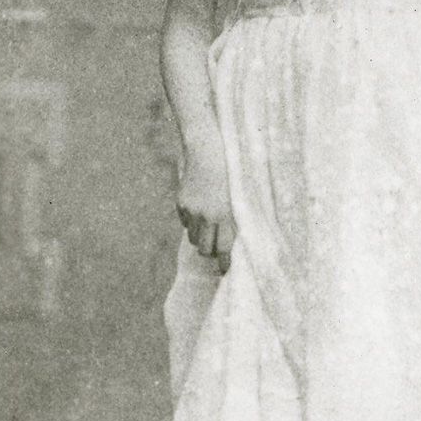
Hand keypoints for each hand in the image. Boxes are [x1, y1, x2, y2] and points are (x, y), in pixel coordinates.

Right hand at [177, 141, 235, 258]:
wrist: (209, 150)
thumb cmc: (232, 173)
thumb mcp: (239, 197)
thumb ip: (234, 220)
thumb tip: (229, 244)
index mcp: (226, 215)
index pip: (224, 249)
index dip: (225, 263)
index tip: (226, 270)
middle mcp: (207, 216)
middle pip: (205, 250)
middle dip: (210, 252)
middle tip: (216, 248)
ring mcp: (192, 210)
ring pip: (193, 238)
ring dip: (200, 237)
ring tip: (208, 226)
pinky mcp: (181, 203)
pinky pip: (185, 223)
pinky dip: (191, 222)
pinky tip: (199, 209)